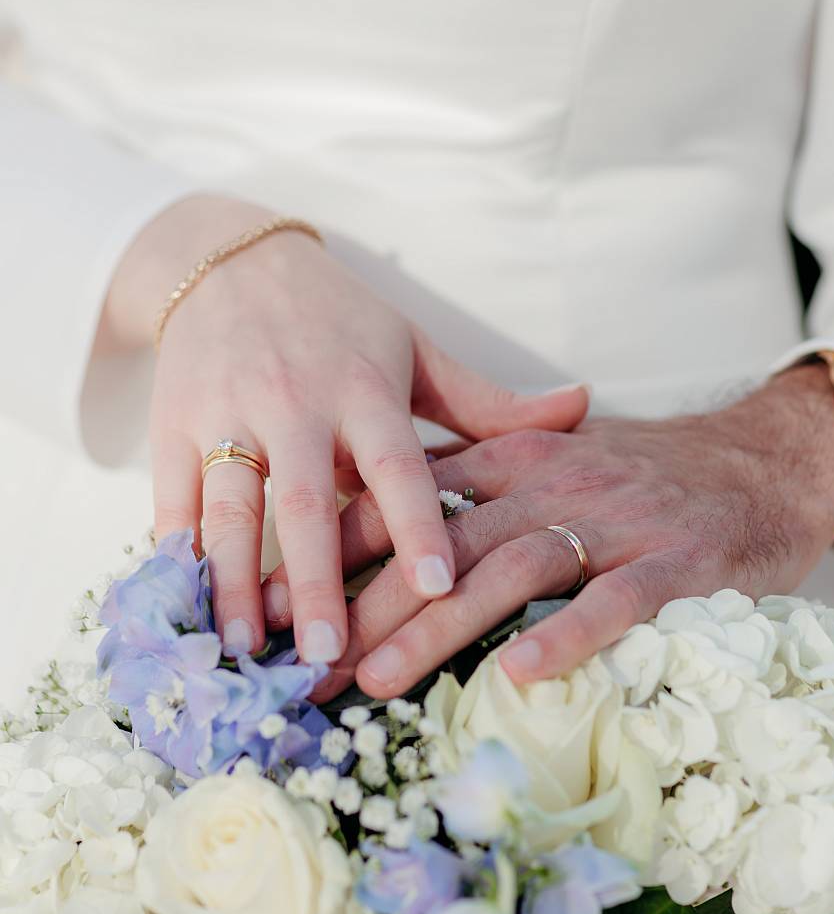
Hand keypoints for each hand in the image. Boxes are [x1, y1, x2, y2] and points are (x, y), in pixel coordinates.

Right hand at [99, 193, 588, 662]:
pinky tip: (187, 609)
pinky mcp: (170, 422)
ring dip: (235, 584)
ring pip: (230, 507)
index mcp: (363, 386)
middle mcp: (294, 402)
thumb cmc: (338, 318)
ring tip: (247, 647)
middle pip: (304, 502)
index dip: (418, 525)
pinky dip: (177, 554)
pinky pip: (174, 496)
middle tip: (327, 652)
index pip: (396, 464)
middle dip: (316, 580)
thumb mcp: (413, 347)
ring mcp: (225, 413)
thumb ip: (487, 398)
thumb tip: (583, 405)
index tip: (441, 586)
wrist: (229, 261)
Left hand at [323, 363, 833, 697]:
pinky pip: (617, 599)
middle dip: (367, 602)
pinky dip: (569, 633)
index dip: (338, 544)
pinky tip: (523, 674)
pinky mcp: (677, 561)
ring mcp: (615, 519)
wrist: (758, 461)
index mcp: (514, 456)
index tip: (276, 593)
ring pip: (513, 567)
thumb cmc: (638, 475)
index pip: (409, 494)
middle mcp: (553, 480)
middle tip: (304, 665)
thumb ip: (471, 484)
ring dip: (440, 623)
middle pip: (445, 539)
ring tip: (378, 677)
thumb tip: (371, 516)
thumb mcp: (549, 459)